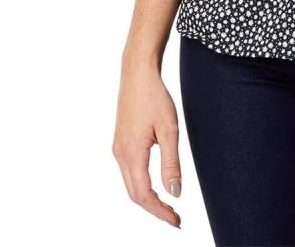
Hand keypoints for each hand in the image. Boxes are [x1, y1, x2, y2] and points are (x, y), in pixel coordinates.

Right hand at [112, 61, 183, 228]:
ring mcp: (118, 148)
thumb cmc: (154, 96)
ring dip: (147, 198)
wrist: (137, 74)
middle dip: (154, 209)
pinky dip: (141, 184)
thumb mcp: (169, 129)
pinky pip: (129, 172)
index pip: (143, 195)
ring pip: (130, 184)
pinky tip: (154, 184)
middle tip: (175, 218)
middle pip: (134, 194)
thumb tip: (174, 192)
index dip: (159, 212)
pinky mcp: (120, 142)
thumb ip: (171, 162)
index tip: (176, 220)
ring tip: (167, 206)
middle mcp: (120, 154)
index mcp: (132, 153)